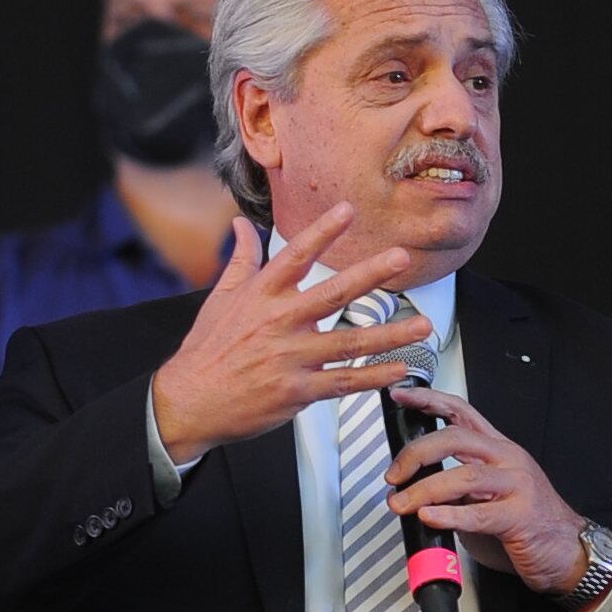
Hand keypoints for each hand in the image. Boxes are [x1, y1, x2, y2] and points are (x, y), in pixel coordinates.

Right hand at [146, 204, 429, 464]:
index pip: (295, 255)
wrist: (190, 401)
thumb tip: (240, 224)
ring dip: (390, 334)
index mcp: (260, 295)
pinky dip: (374, 377)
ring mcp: (290, 358)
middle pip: (333, 292)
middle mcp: (278, 322)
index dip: (322, 231)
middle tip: (401, 256)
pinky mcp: (296, 391)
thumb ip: (241, 259)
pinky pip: (343, 382)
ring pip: (349, 342)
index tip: (348, 210)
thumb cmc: (207, 350)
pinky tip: (400, 369)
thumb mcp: (220, 298)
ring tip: (422, 325)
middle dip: (371, 273)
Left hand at [382, 384, 594, 596]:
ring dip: (424, 490)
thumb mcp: (488, 494)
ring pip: (464, 476)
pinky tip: (429, 517)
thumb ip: (457, 486)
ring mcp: (517, 485)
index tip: (401, 396)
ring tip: (401, 503)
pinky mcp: (520, 516)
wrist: (570, 550)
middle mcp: (508, 460)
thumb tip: (415, 489)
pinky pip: (478, 513)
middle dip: (417, 453)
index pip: (462, 412)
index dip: (429, 401)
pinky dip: (448, 515)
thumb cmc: (530, 523)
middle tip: (394, 474)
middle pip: (456, 438)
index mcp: (499, 449)